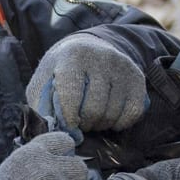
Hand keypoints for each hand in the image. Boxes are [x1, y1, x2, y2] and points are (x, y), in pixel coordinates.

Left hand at [26, 32, 148, 133]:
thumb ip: (43, 106)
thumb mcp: (44, 82)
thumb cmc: (61, 71)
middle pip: (94, 109)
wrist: (88, 48)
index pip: (71, 95)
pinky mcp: (136, 76)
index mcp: (73, 56)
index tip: (68, 126)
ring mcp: (121, 66)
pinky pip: (133, 112)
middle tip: (80, 123)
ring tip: (92, 119)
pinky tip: (110, 119)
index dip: (68, 119)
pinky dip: (121, 123)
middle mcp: (100, 58)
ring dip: (101, 124)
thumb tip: (53, 132)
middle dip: (85, 124)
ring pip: (113, 113)